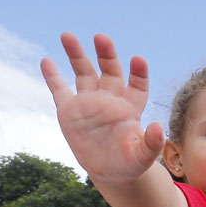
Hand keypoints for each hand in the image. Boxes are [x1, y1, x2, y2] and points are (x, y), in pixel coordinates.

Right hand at [40, 33, 164, 185]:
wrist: (110, 171)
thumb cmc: (131, 163)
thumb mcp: (143, 156)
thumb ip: (152, 143)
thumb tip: (158, 127)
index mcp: (130, 108)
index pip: (136, 85)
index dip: (138, 72)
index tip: (138, 60)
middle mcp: (110, 99)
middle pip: (109, 71)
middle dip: (106, 54)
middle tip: (101, 37)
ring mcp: (89, 102)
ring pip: (83, 73)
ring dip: (76, 54)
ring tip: (67, 35)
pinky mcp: (69, 111)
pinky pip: (59, 90)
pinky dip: (52, 76)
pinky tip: (46, 60)